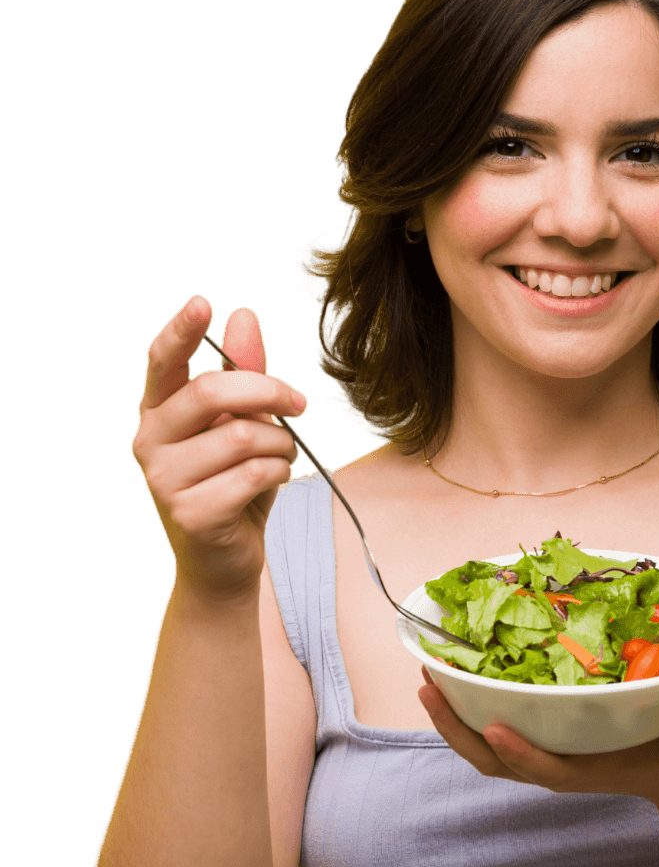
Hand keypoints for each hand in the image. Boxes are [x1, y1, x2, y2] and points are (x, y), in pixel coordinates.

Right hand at [131, 296, 307, 599]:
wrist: (223, 563)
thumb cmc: (232, 487)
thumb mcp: (241, 426)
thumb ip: (242, 375)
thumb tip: (243, 316)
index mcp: (157, 413)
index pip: (162, 362)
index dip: (181, 332)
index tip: (203, 304)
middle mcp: (149, 442)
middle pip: (211, 392)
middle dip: (267, 391)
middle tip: (300, 403)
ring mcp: (164, 480)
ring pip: (242, 436)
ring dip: (280, 444)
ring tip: (281, 457)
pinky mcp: (190, 513)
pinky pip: (254, 473)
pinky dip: (279, 473)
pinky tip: (274, 483)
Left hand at [418, 668, 658, 809]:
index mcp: (593, 769)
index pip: (549, 769)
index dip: (520, 753)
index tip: (495, 728)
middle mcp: (560, 767)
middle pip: (497, 761)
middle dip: (459, 730)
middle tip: (430, 687)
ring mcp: (546, 756)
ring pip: (486, 749)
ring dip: (453, 719)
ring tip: (427, 677)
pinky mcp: (542, 741)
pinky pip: (495, 731)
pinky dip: (469, 709)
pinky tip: (452, 677)